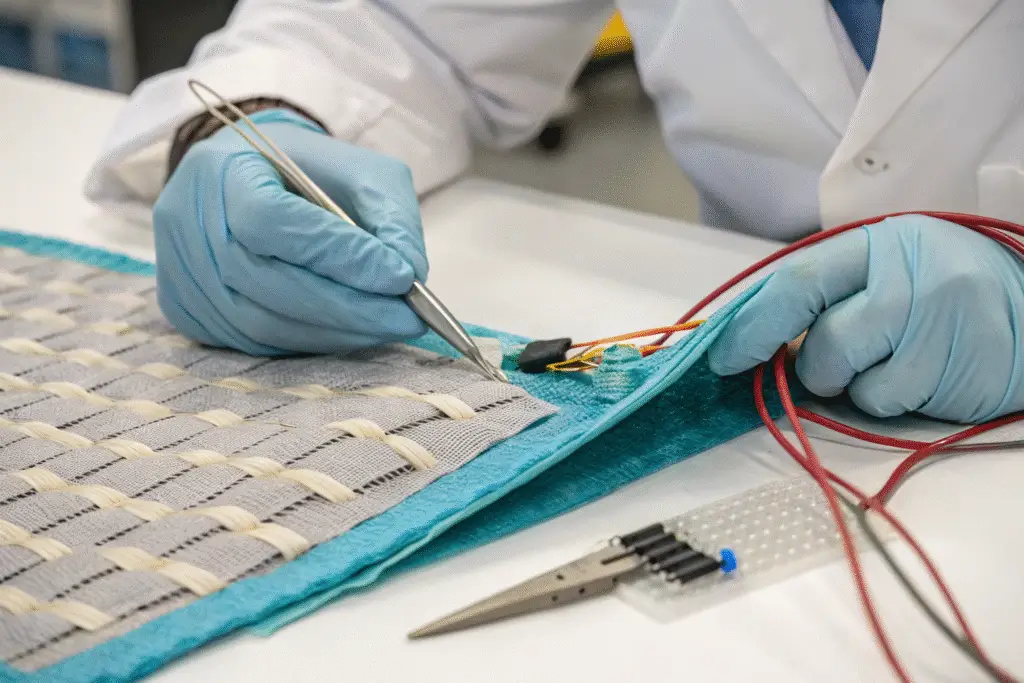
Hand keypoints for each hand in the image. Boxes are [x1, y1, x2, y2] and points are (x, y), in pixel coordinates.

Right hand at [153, 109, 427, 354]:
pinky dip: (312, 342)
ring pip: (262, 322)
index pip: (274, 221)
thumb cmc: (308, 172)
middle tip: (408, 318)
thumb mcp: (360, 170)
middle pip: (267, 281)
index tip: (400, 277)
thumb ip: (390, 216)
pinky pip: (255, 341)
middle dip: (348, 306)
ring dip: (335, 332)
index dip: (338, 254)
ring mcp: (181, 274)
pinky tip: (350, 332)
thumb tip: (410, 274)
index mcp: (221, 170)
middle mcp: (186, 224)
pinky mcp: (189, 313)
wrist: (249, 180)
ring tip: (389, 327)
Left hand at [707, 215, 1023, 422]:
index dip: (752, 326)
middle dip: (808, 366)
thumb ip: (822, 297)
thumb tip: (747, 341)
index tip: (723, 357)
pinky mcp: (957, 366)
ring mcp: (938, 321)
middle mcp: (909, 275)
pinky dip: (886, 399)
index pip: (797, 282)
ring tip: (890, 361)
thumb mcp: (882, 274)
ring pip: (849, 376)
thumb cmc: (936, 297)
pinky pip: (885, 400)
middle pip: (821, 339)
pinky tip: (919, 375)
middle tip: (823, 367)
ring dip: (852, 383)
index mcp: (878, 243)